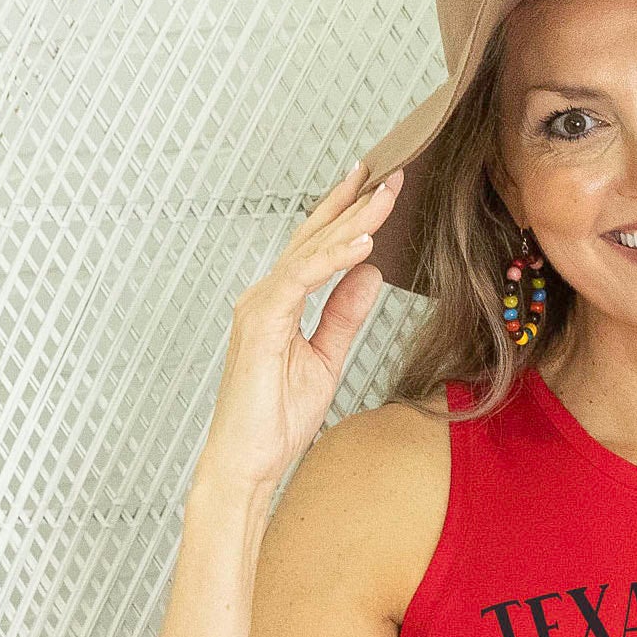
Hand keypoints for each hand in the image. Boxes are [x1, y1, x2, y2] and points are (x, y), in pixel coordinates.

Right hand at [194, 162, 402, 496]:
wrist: (246, 462)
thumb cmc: (274, 421)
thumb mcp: (325, 359)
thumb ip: (344, 315)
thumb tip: (369, 274)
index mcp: (279, 303)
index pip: (316, 248)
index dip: (346, 214)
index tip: (378, 186)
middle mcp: (264, 296)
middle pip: (314, 238)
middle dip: (353, 203)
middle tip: (390, 173)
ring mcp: (259, 306)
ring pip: (310, 250)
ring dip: (351, 221)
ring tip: (386, 196)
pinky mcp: (261, 323)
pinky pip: (301, 279)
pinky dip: (332, 258)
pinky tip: (362, 243)